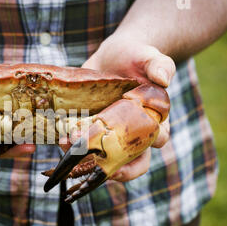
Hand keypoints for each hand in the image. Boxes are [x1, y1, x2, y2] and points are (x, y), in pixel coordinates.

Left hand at [81, 35, 174, 181]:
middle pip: (130, 161)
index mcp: (153, 120)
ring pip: (103, 157)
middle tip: (104, 170)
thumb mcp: (149, 57)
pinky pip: (82, 144)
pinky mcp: (90, 127)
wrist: (115, 54)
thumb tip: (164, 78)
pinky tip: (62, 140)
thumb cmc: (138, 57)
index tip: (138, 152)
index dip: (150, 149)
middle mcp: (132, 132)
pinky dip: (72, 145)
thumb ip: (160, 65)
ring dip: (88, 159)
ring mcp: (109, 133)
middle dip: (117, 169)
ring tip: (72, 150)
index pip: (158, 140)